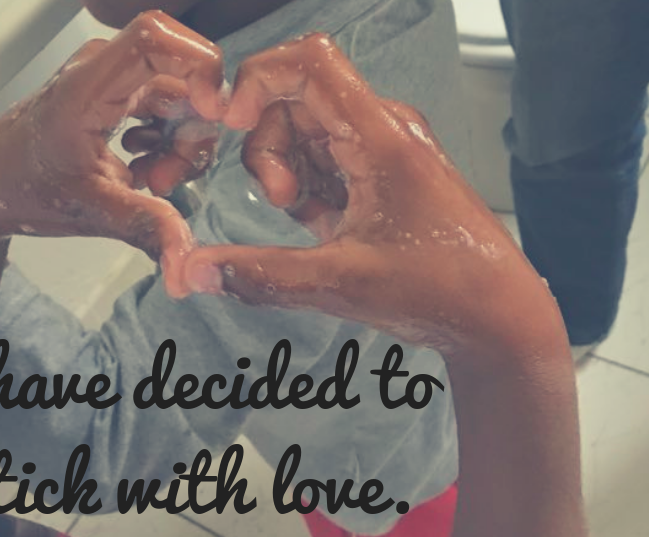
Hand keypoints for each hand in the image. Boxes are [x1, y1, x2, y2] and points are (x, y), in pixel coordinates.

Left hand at [0, 11, 224, 296]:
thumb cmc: (24, 189)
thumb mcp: (92, 211)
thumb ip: (146, 227)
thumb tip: (185, 267)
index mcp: (88, 87)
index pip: (157, 38)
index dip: (199, 66)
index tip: (212, 114)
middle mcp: (102, 71)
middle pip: (181, 75)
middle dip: (191, 131)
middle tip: (168, 179)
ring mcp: (110, 81)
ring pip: (177, 96)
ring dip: (178, 144)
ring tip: (150, 181)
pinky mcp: (115, 95)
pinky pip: (163, 108)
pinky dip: (165, 143)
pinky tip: (141, 172)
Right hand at [180, 35, 563, 357]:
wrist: (497, 317)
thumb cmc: (442, 291)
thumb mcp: (340, 284)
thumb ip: (261, 275)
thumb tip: (195, 271)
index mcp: (381, 137)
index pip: (310, 63)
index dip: (258, 78)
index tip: (231, 123)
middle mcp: (383, 132)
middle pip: (296, 101)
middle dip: (268, 148)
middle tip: (280, 202)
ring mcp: (382, 155)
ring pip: (306, 134)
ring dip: (285, 173)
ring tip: (306, 221)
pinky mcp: (380, 180)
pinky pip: (325, 164)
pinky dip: (307, 191)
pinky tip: (323, 230)